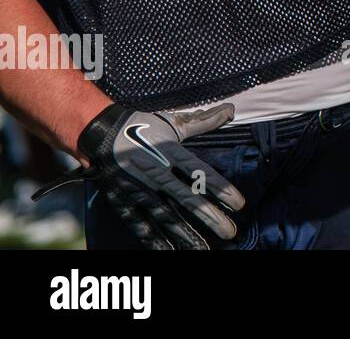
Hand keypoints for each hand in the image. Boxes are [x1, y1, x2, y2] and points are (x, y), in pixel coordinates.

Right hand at [35, 102, 245, 249]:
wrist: (97, 132)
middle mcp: (156, 171)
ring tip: (204, 248)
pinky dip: (153, 238)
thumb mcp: (173, 123)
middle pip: (186, 197)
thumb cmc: (141, 127)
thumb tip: (231, 110)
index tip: (239, 203)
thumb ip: (203, 121)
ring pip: (165, 215)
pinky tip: (169, 251)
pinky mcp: (122, 199)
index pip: (200, 172)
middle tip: (230, 232)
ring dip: (185, 233)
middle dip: (209, 216)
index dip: (220, 188)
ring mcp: (137, 188)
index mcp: (170, 151)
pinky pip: (139, 222)